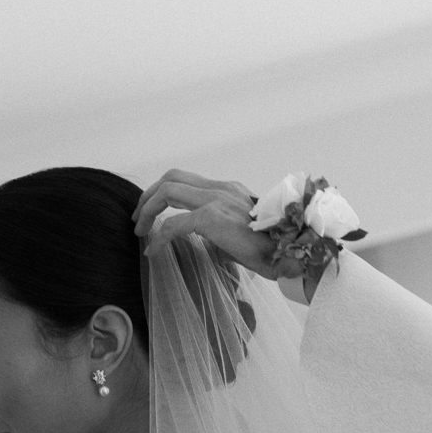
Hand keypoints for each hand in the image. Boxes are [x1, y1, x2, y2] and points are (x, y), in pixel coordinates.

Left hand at [133, 171, 280, 278]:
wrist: (293, 254)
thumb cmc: (275, 251)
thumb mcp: (245, 234)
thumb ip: (224, 234)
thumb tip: (212, 247)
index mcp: (229, 190)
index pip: (187, 181)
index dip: (163, 193)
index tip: (153, 214)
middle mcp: (221, 189)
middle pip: (171, 178)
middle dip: (148, 196)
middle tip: (139, 219)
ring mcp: (217, 200)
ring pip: (167, 192)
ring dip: (148, 210)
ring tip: (140, 232)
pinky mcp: (213, 219)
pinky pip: (173, 224)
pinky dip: (159, 238)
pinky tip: (153, 252)